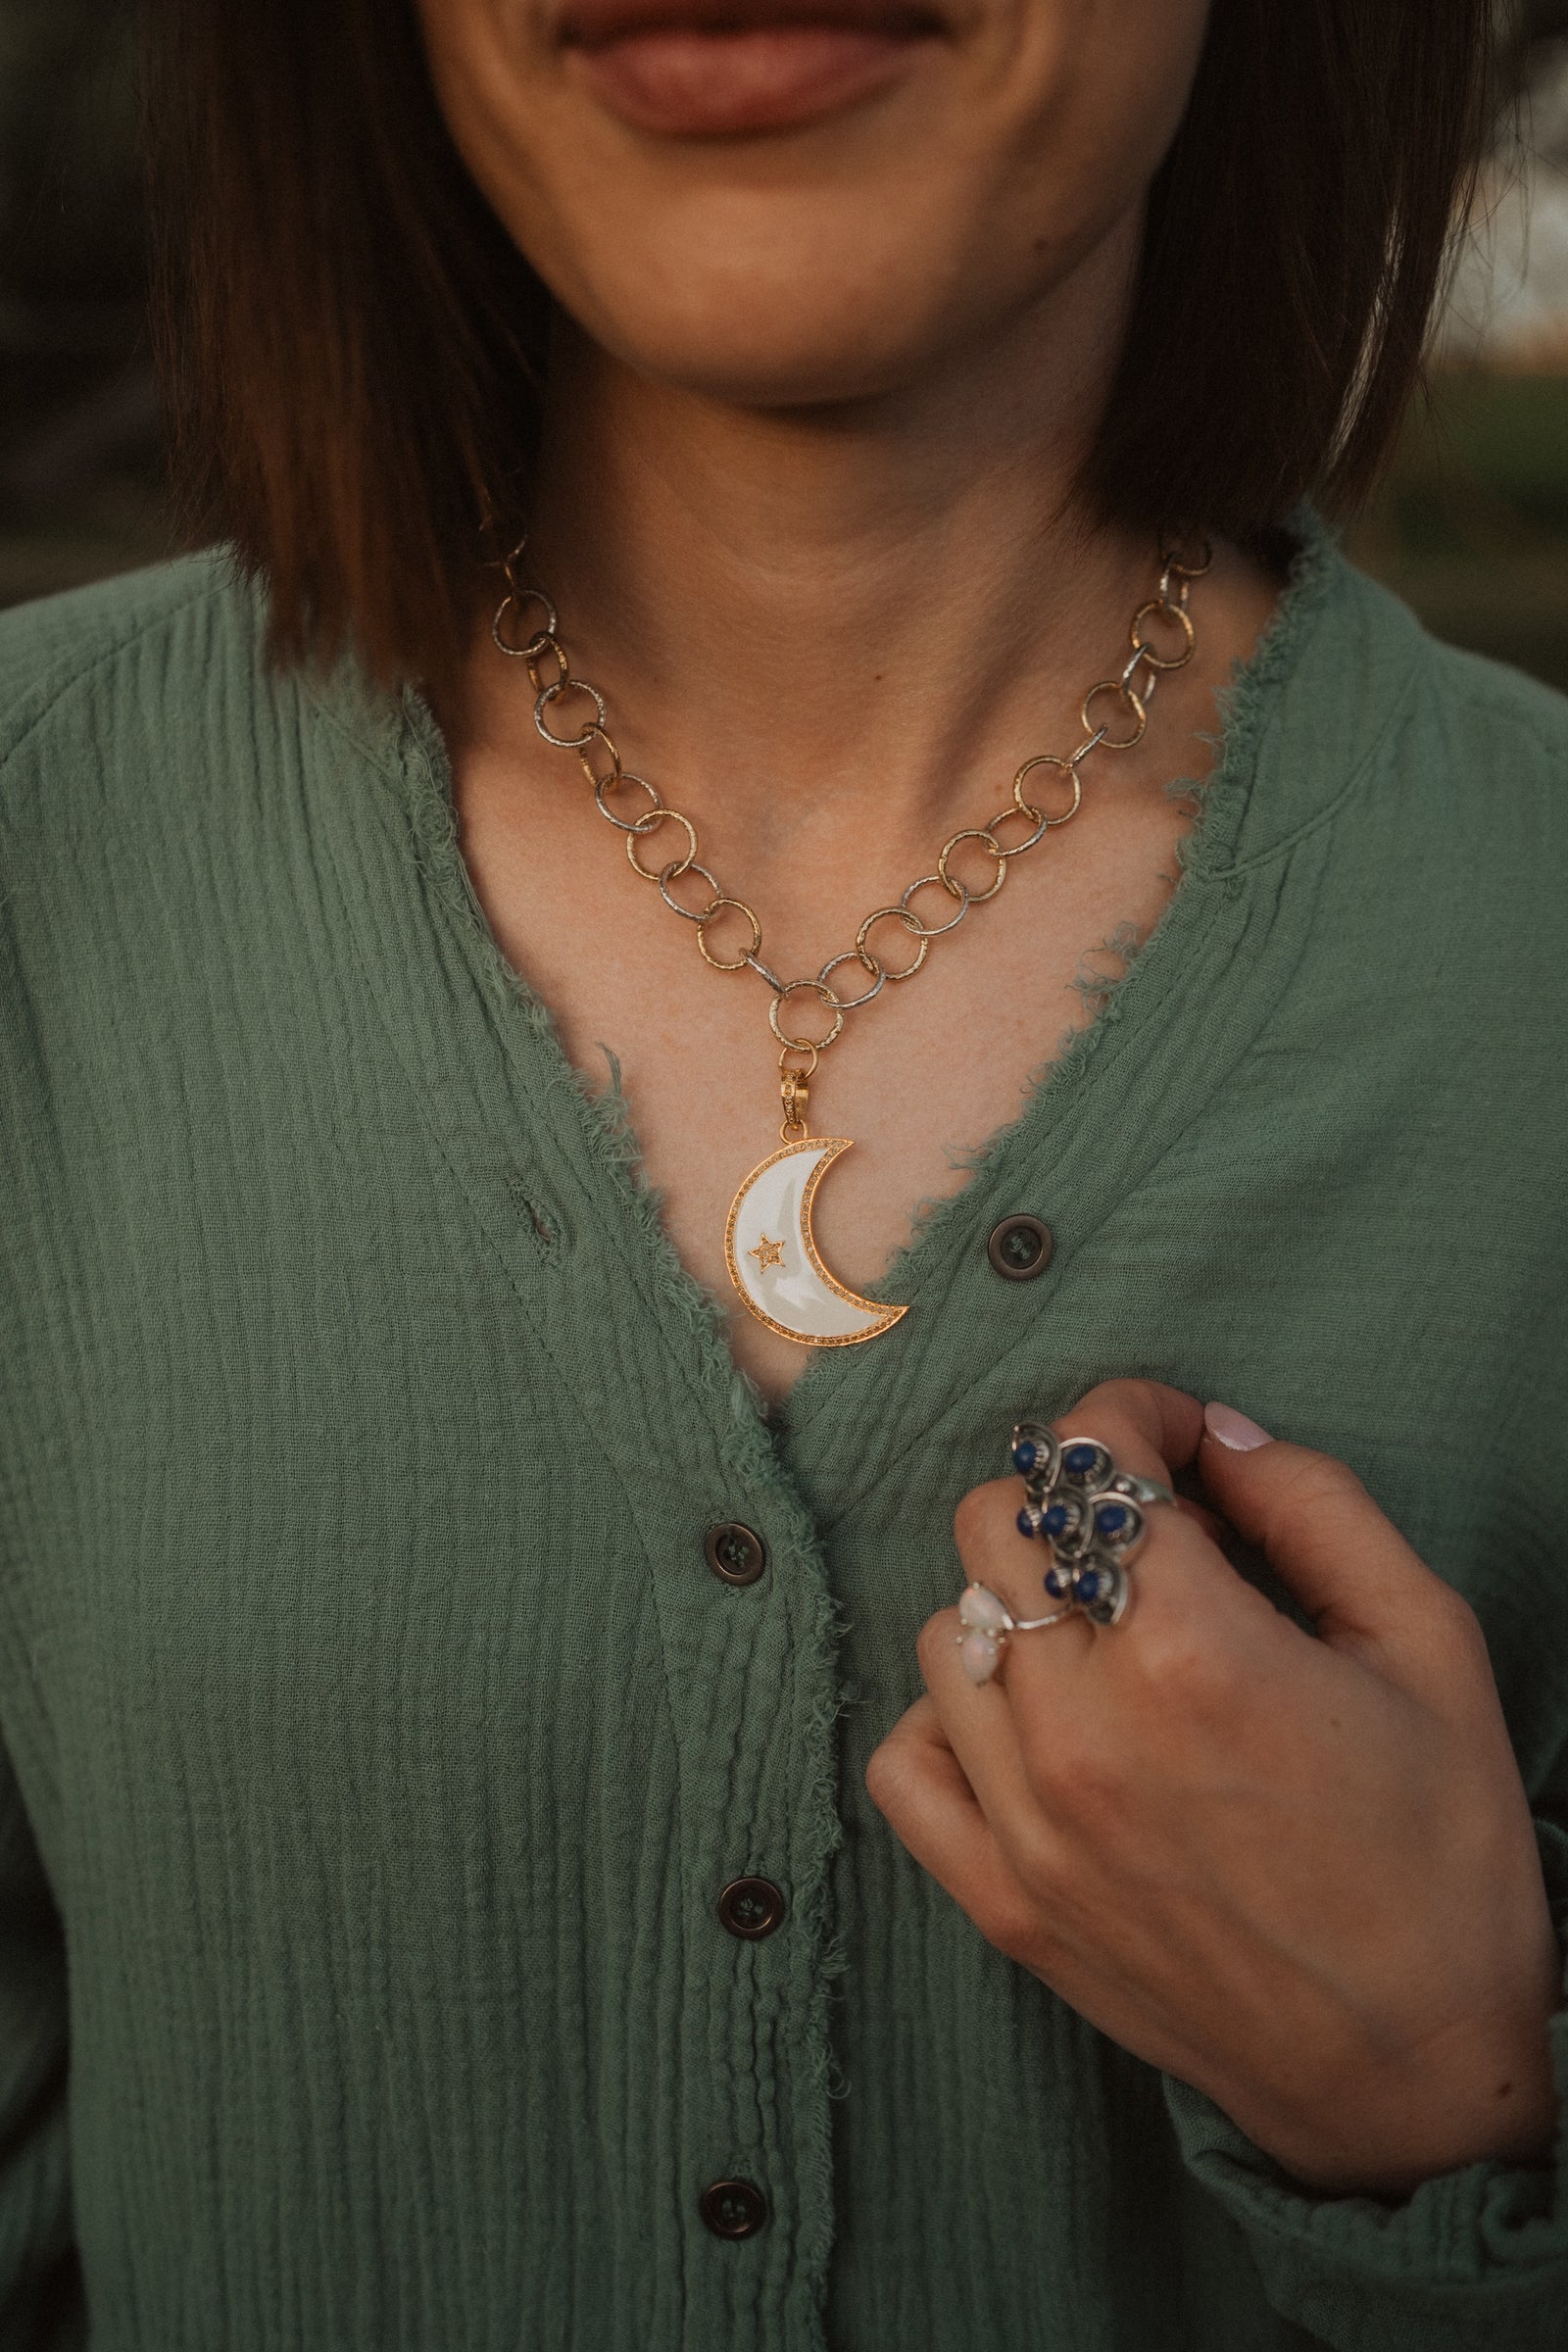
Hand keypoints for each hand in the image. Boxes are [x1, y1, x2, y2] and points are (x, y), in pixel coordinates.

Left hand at [866, 1379, 1560, 2198]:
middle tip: (1147, 1533)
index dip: (1132, 1417)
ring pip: (946, 1628)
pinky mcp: (1002, 1902)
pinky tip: (1027, 1720)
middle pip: (992, 1523)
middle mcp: (1087, 1730)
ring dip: (1014, 1601)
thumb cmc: (1444, 1861)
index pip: (1090, 1461)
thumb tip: (1219, 1433)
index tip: (1175, 1439)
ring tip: (1103, 1631)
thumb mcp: (1429, 1645)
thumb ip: (1317, 1508)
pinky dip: (945, 1719)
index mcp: (1197, 1652)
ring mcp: (1029, 1823)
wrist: (1419, 2077)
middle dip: (1066, 1496)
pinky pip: (901, 1763)